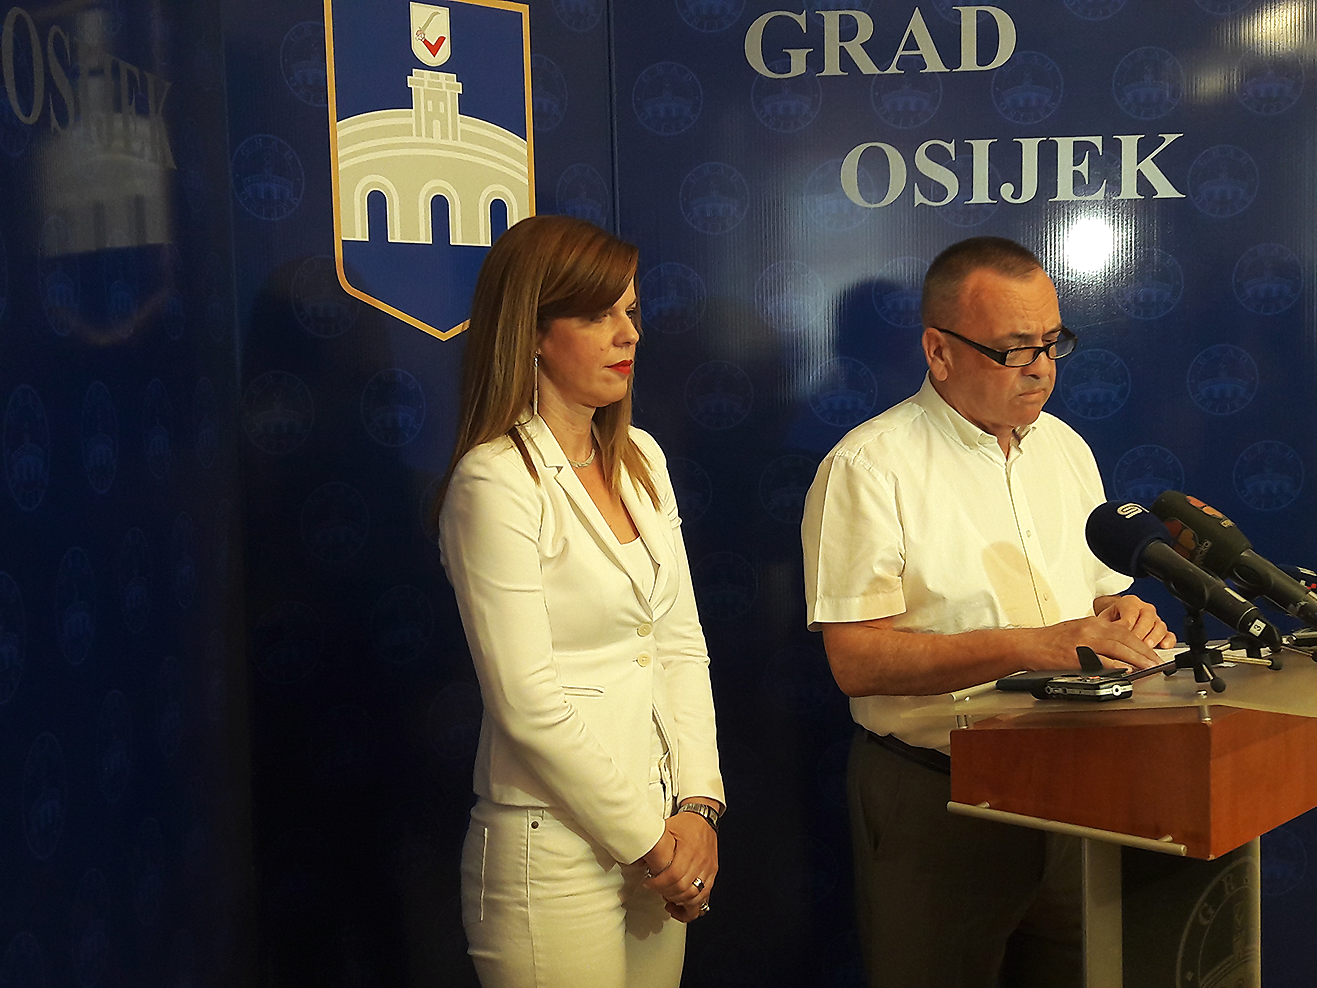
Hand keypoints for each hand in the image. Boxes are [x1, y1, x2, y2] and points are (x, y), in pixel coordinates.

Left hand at [643, 811, 717, 919]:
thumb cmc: (685, 823)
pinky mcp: (712, 874)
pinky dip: (692, 904)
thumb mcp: (665, 828)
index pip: (674, 875)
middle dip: (667, 893)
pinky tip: (681, 904)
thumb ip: (652, 845)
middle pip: (684, 888)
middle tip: (656, 890)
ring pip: (695, 896)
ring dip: (679, 901)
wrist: (703, 818)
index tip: (649, 883)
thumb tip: (636, 859)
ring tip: (667, 897)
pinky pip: (704, 896)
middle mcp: (701, 860)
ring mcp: (708, 868)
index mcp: (689, 848)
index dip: (659, 884)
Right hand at [1017, 613, 1164, 671]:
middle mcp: (1090, 629)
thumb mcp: (1078, 632)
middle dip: (1145, 651)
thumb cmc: (1049, 641)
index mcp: (1092, 623)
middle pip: (1126, 638)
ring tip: (1149, 667)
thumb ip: (1099, 639)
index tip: (1153, 653)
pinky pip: (1099, 660)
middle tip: (1158, 662)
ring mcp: (1083, 641)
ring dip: (1136, 658)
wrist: (1027, 645)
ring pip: (1117, 647)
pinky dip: (1115, 665)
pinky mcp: (1075, 655)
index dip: (1142, 643)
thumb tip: (1120, 652)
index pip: (1125, 631)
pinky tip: (1126, 670)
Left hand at [1094, 594, 1176, 648]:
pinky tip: (1163, 646)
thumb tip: (1106, 636)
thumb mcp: (1104, 621)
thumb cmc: (1109, 622)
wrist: (1115, 622)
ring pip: (1159, 627)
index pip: (1130, 615)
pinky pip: (1170, 635)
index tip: (1121, 637)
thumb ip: (1106, 627)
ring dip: (1153, 638)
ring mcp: (1156, 620)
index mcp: (1130, 602)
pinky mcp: (1163, 631)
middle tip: (1134, 645)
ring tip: (1146, 647)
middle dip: (1140, 634)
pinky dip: (1168, 641)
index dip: (1126, 627)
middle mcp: (1145, 609)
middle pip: (1147, 620)